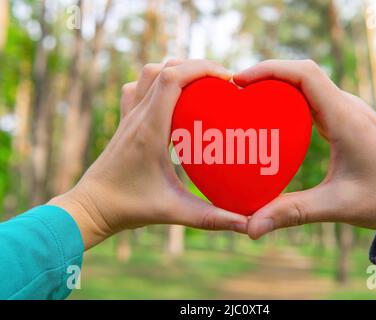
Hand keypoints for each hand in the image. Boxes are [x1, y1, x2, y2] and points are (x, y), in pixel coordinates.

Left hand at [49, 59, 247, 248]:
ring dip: (175, 70)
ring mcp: (128, 117)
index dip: (201, 68)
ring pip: (148, 73)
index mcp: (149, 130)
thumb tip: (246, 224)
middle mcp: (137, 116)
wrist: (91, 207)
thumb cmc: (128, 208)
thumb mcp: (174, 212)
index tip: (226, 77)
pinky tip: (170, 97)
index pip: (172, 78)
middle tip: (220, 82)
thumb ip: (212, 218)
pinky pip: (138, 88)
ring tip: (200, 84)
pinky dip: (156, 82)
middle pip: (162, 69)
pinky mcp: (124, 122)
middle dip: (195, 67)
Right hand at [233, 59, 375, 239]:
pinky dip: (290, 102)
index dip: (269, 70)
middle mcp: (346, 106)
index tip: (240, 80)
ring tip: (247, 103)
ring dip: (277, 87)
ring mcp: (347, 111)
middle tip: (236, 94)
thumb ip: (292, 213)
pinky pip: (314, 100)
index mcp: (345, 117)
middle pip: (300, 74)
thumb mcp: (338, 205)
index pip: (304, 74)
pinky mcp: (347, 120)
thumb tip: (250, 227)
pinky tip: (274, 121)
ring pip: (307, 85)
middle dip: (266, 77)